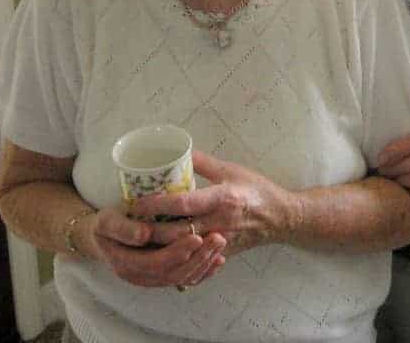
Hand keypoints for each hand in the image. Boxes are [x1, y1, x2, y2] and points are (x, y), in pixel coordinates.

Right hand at [84, 205, 226, 288]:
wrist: (101, 237)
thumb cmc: (104, 225)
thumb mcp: (106, 221)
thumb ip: (123, 228)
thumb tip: (144, 235)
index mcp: (126, 264)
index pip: (157, 263)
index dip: (178, 252)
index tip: (197, 236)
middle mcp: (140, 276)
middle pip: (174, 273)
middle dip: (199, 257)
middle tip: (218, 238)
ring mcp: (151, 279)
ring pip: (182, 278)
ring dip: (204, 263)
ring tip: (220, 244)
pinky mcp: (161, 275)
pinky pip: (185, 279)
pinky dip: (203, 271)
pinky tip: (218, 260)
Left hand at [132, 151, 297, 256]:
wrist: (281, 218)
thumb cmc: (256, 190)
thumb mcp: (231, 169)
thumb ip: (202, 162)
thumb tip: (177, 149)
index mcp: (222, 198)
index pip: (182, 203)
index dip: (156, 204)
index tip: (136, 202)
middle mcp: (220, 222)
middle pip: (176, 232)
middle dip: (149, 230)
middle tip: (129, 224)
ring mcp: (221, 241)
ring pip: (182, 249)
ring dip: (158, 246)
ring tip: (139, 237)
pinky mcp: (221, 253)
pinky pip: (193, 260)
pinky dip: (174, 257)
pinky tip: (159, 251)